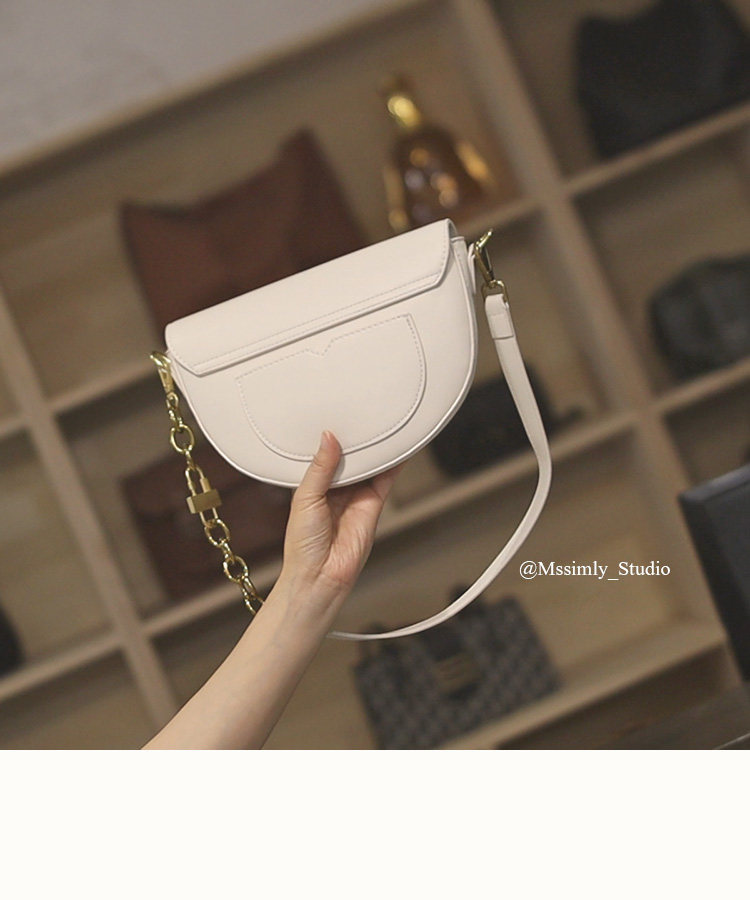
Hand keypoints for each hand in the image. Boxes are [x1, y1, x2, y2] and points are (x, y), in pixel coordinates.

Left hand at [279, 430, 403, 606]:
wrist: (321, 575)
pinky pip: (385, 479)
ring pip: (368, 465)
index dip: (330, 438)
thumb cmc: (303, 544)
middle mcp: (335, 488)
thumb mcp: (305, 498)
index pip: (324, 454)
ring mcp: (356, 496)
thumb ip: (320, 468)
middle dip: (355, 439)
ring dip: (375, 448)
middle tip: (359, 413)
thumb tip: (328, 438)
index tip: (335, 415)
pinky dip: (393, 464)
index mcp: (313, 485)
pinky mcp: (373, 504)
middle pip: (349, 457)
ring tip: (380, 423)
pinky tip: (398, 447)